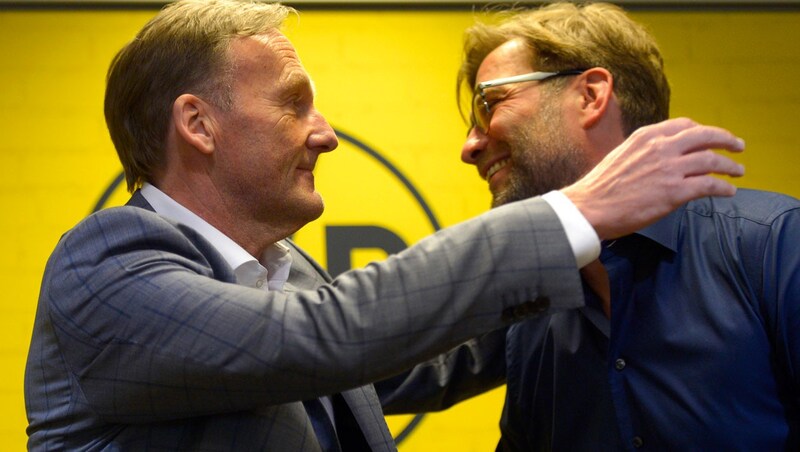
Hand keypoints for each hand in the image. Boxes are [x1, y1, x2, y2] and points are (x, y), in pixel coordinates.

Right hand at [562, 117, 744, 239]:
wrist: (589, 207)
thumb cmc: (600, 187)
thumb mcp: (622, 155)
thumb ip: (644, 152)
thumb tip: (660, 159)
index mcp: (647, 136)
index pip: (685, 125)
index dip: (702, 131)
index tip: (710, 138)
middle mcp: (661, 147)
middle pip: (706, 136)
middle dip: (726, 140)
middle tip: (737, 146)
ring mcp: (670, 169)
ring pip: (712, 160)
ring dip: (730, 166)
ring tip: (738, 171)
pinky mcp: (675, 192)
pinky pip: (709, 185)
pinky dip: (723, 187)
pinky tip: (728, 191)